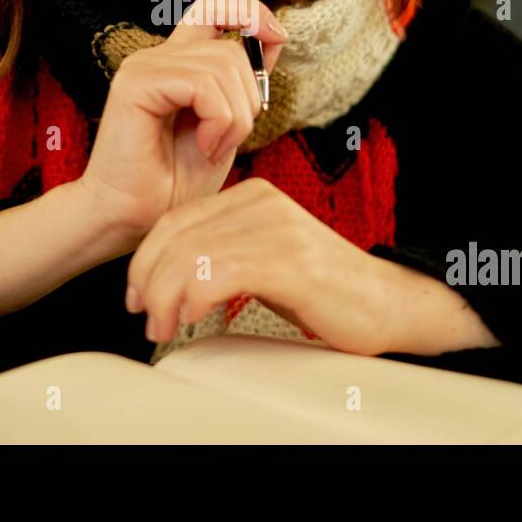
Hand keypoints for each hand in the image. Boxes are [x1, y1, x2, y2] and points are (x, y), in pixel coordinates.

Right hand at [76, 0, 286, 239]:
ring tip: (212, 148)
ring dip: (234, 118)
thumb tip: (273, 40)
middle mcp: (158, 57)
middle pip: (232, 48)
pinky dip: (219, 121)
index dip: (249, 11)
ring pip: (223, 66)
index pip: (214, 7)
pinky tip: (204, 147)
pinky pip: (203, 85)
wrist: (130, 219)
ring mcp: (144, 66)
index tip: (276, 37)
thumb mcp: (226, 127)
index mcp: (176, 63)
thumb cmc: (173, 183)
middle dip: (248, 98)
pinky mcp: (136, 84)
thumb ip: (243, 84)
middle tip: (227, 140)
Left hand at [124, 178, 398, 356]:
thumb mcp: (263, 258)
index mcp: (252, 195)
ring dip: (165, 298)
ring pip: (191, 255)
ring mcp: (276, 228)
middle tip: (145, 317)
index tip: (136, 294)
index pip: (176, 218)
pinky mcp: (289, 259)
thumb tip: (169, 276)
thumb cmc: (325, 289)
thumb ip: (224, 252)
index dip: (145, 259)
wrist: (386, 303)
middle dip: (148, 282)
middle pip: (177, 235)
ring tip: (164, 326)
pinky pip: (218, 272)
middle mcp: (262, 202)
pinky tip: (190, 317)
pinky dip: (192, 298)